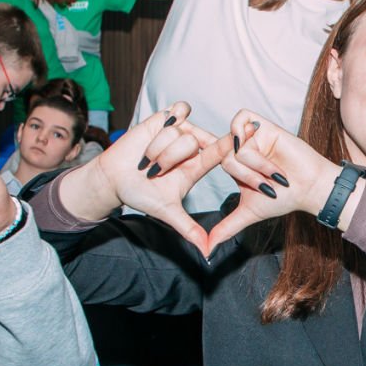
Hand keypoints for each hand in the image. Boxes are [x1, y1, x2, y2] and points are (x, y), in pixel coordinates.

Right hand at [61, 103, 226, 255]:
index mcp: (196, 167)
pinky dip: (167, 121)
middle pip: (194, 142)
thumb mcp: (167, 212)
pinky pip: (177, 113)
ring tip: (147, 158)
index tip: (251, 135)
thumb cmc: (140, 195)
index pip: (220, 153)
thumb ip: (188, 228)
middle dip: (171, 158)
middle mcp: (191, 147)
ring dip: (158, 148)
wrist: (113, 178)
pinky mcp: (165, 118)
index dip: (234, 146)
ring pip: (179, 132)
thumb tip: (208, 252)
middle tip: (154, 171)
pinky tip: (161, 126)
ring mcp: (179, 132)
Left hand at [205, 111, 340, 250]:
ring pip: (232, 145)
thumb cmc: (283, 199)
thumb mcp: (249, 214)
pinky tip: (263, 146)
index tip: (173, 135)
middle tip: (266, 185)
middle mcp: (238, 148)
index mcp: (231, 164)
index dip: (191, 142)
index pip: (205, 151)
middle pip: (221, 156)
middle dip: (246, 176)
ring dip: (254, 164)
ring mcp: (249, 135)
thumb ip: (226, 228)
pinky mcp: (261, 124)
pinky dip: (250, 141)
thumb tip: (206, 250)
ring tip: (274, 172)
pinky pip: (241, 124)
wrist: (308, 187)